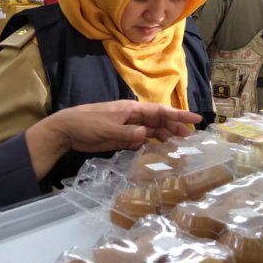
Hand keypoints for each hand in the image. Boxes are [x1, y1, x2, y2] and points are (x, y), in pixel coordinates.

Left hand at [25, 100, 200, 179]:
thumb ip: (128, 133)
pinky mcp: (121, 138)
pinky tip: (160, 153)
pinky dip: (152, 145)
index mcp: (131, 109)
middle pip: (159, 121)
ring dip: (165, 137)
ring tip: (180, 148)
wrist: (66, 131)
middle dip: (175, 127)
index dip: (178, 114)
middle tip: (191, 139)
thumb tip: (147, 135)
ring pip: (152, 131)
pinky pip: (141, 141)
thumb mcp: (107, 129)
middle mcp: (132, 117)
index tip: (196, 118)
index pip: (160, 110)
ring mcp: (127, 127)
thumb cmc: (86, 124)